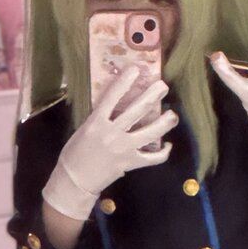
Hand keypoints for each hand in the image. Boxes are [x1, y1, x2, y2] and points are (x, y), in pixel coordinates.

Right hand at [42, 66, 175, 219]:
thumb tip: (116, 104)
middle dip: (153, 95)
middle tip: (163, 86)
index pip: (112, 96)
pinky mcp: (132, 163)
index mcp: (96, 122)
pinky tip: (168, 145)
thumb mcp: (84, 129)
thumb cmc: (75, 152)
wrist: (75, 180)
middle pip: (137, 110)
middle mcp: (112, 133)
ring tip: (172, 115)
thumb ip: (100, 117)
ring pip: (151, 132)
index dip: (124, 81)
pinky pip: (153, 158)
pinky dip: (164, 152)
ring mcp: (124, 148)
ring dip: (165, 122)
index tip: (136, 69)